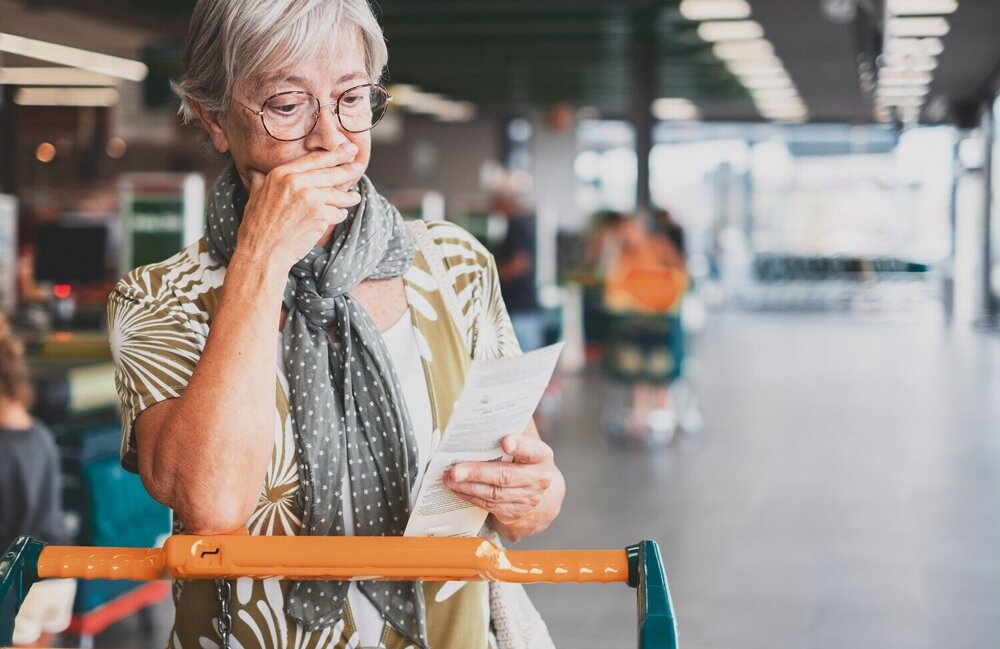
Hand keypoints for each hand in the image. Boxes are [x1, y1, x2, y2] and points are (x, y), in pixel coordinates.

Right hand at [238, 144, 364, 270]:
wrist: (262, 252)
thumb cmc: (256, 227)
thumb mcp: (255, 197)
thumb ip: (260, 181)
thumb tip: (255, 172)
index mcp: (281, 174)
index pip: (314, 159)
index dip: (333, 154)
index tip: (347, 149)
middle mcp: (296, 182)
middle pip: (330, 173)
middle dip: (347, 169)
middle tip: (359, 164)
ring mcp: (310, 198)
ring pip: (337, 194)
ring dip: (348, 197)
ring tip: (355, 197)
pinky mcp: (320, 215)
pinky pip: (337, 212)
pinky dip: (340, 214)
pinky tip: (341, 215)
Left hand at [444, 434, 560, 542]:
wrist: (537, 490)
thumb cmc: (523, 458)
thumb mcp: (524, 443)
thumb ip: (509, 430)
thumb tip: (481, 414)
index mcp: (541, 457)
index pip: (532, 450)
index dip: (520, 446)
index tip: (505, 441)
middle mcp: (537, 479)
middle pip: (505, 476)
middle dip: (478, 473)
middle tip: (455, 470)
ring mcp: (526, 498)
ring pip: (493, 494)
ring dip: (468, 487)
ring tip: (449, 478)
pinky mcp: (513, 512)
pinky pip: (488, 505)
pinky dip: (469, 496)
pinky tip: (456, 488)